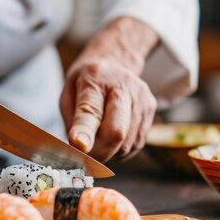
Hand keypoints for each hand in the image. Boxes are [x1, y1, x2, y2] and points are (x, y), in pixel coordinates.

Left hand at [60, 17, 157, 161]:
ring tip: (99, 142)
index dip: (85, 131)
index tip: (79, 146)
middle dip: (99, 153)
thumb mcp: (68, 94)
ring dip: (110, 153)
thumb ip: (72, 122)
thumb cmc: (86, 82)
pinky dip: (121, 150)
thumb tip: (78, 151)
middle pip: (117, 132)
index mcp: (94, 79)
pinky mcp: (152, 108)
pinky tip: (113, 140)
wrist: (113, 62)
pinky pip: (136, 144)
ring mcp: (141, 97)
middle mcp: (123, 86)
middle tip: (86, 157)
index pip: (90, 110)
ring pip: (127, 144)